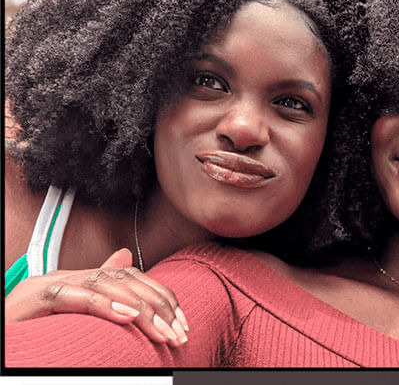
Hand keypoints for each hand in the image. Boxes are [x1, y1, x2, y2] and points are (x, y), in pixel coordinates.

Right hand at [4, 249, 188, 345]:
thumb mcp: (71, 310)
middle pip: (123, 280)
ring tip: (161, 329)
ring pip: (104, 285)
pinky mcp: (34, 299)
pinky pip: (73, 297)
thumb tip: (125, 257)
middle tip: (177, 332)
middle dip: (157, 306)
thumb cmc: (29, 328)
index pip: (131, 277)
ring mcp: (49, 285)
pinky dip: (103, 305)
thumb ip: (100, 289)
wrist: (0, 340)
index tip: (181, 323)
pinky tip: (126, 316)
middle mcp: (66, 276)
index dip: (161, 297)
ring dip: (139, 308)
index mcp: (79, 280)